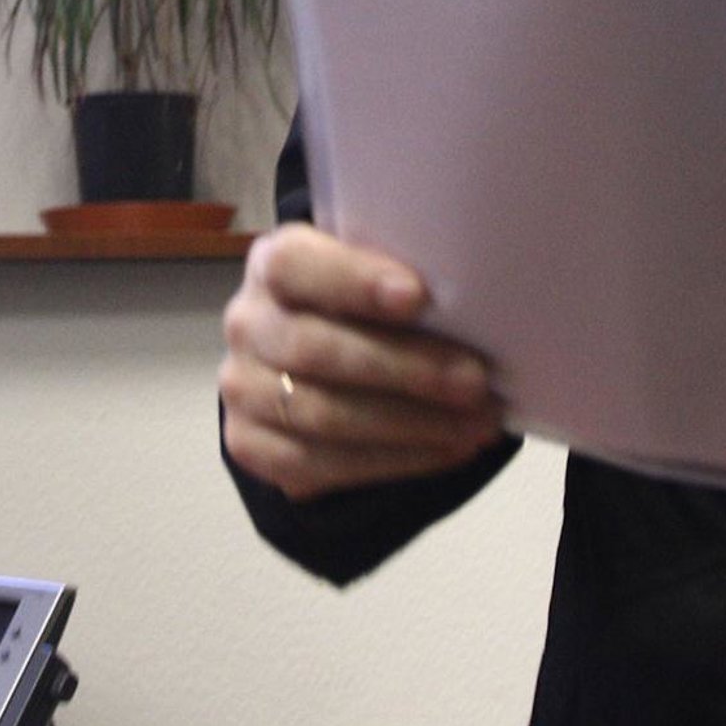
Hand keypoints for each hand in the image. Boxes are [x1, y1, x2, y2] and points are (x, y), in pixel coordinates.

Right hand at [220, 224, 506, 500]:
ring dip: (411, 425)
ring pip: (322, 415)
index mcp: (274, 261)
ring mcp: (241, 388)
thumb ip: (405, 277)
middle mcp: (248, 323)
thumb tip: (484, 298)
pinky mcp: (250, 445)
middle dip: (406, 369)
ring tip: (478, 423)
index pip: (297, 265)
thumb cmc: (366, 300)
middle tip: (475, 381)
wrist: (315, 354)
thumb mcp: (378, 269)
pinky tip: (448, 449)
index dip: (354, 281)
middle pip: (317, 349)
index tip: (419, 297)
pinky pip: (320, 464)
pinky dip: (394, 460)